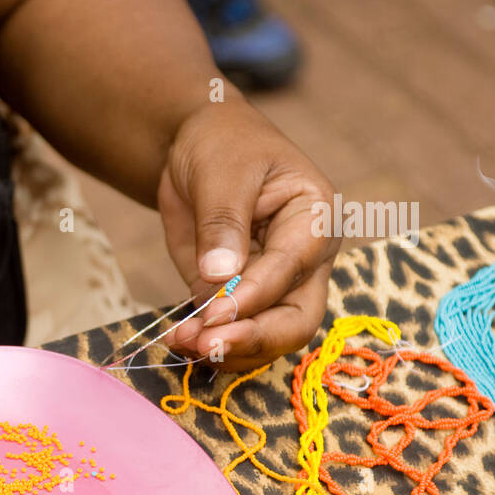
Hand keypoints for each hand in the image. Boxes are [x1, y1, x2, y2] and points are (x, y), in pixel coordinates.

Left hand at [158, 99, 338, 370]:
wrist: (198, 145)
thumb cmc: (223, 145)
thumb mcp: (222, 171)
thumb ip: (222, 223)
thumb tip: (220, 276)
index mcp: (315, 221)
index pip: (292, 270)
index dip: (254, 297)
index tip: (213, 313)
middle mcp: (303, 261)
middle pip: (296, 320)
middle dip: (252, 339)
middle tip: (206, 346)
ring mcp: (272, 285)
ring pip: (266, 337)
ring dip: (225, 349)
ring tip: (182, 342)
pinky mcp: (237, 298)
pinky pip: (231, 332)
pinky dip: (208, 344)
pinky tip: (179, 341)